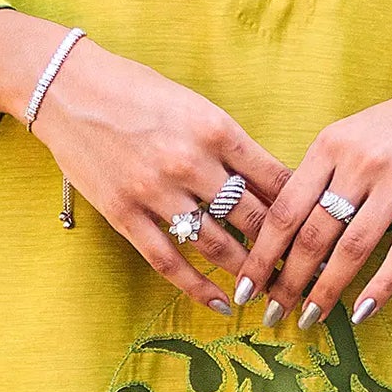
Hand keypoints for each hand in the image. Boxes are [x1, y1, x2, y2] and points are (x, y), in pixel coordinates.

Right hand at [0, 10, 287, 313]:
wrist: (68, 87)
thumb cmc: (136, 90)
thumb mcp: (194, 106)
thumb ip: (231, 145)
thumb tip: (275, 183)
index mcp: (216, 128)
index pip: (274, 179)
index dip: (304, 211)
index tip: (323, 234)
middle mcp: (191, 161)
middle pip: (253, 218)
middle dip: (284, 251)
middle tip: (308, 275)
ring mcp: (156, 191)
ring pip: (217, 244)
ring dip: (247, 273)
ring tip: (271, 293)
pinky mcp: (125, 213)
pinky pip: (169, 260)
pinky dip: (199, 287)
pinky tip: (221, 305)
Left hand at [235, 38, 391, 329]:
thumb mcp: (353, 135)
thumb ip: (321, 175)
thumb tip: (283, 230)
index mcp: (331, 144)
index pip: (284, 209)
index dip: (261, 254)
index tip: (244, 286)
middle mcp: (360, 162)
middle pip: (312, 234)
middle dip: (287, 282)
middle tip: (271, 314)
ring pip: (352, 249)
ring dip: (326, 291)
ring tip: (308, 319)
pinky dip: (379, 287)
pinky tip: (361, 312)